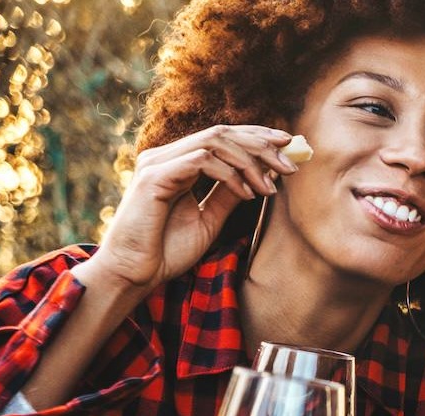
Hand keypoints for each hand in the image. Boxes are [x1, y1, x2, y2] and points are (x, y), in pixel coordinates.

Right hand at [80, 125, 301, 297]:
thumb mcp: (209, 218)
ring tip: (271, 187)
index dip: (256, 136)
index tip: (288, 144)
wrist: (134, 273)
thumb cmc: (167, 250)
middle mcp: (166, 156)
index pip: (221, 137)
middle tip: (290, 165)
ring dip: (250, 161)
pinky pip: (201, 162)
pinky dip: (230, 175)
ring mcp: (157, 163)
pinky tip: (248, 194)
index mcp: (177, 163)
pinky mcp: (154, 177)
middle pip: (221, 133)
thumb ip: (230, 194)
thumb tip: (262, 176)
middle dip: (261, 145)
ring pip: (214, 141)